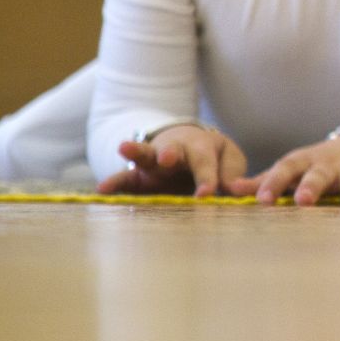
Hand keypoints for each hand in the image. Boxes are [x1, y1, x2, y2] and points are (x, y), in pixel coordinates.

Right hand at [101, 125, 246, 197]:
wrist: (189, 146)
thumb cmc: (214, 156)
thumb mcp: (229, 159)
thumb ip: (232, 174)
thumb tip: (237, 191)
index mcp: (202, 147)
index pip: (206, 162)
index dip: (207, 177)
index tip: (207, 194)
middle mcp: (176, 152)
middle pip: (173, 150)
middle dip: (170, 154)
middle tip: (167, 159)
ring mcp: (153, 163)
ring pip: (144, 156)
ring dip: (136, 153)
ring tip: (124, 148)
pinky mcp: (138, 176)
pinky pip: (124, 179)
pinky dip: (114, 183)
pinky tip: (102, 190)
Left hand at [236, 132, 339, 206]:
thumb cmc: (322, 164)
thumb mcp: (296, 167)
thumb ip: (267, 179)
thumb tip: (231, 188)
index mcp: (305, 162)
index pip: (286, 168)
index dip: (273, 182)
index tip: (262, 200)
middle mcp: (329, 164)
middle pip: (318, 174)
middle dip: (312, 186)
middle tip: (303, 200)